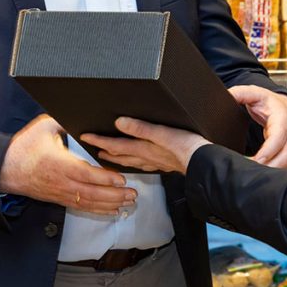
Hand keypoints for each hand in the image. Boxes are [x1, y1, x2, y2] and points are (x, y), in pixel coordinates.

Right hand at [0, 114, 136, 214]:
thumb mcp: (44, 127)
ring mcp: (60, 192)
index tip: (121, 179)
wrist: (5, 167)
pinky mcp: (59, 198)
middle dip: (114, 195)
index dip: (104, 178)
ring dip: (110, 204)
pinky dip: (98, 210)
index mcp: (59, 163)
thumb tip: (83, 115)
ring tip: (128, 203)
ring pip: (88, 202)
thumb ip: (65, 122)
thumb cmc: (24, 146)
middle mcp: (61, 181)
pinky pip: (81, 207)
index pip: (86, 174)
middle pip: (91, 193)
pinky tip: (112, 210)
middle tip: (133, 194)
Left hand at [82, 117, 209, 174]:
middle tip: (92, 147)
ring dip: (116, 158)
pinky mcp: (163, 163)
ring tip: (108, 155)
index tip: (84, 137)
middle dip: (104, 151)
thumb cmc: (185, 147)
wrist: (202, 162)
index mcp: (142, 149)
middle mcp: (145, 157)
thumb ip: (140, 128)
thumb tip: (119, 122)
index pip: (114, 145)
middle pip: (118, 155)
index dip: (98, 140)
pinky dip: (133, 162)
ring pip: (129, 161)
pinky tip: (137, 161)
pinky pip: (141, 164)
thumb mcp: (161, 132)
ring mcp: (154, 162)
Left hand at [229, 85, 286, 169]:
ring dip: (270, 170)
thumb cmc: (270, 102)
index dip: (268, 151)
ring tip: (252, 173)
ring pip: (286, 164)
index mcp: (282, 119)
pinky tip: (259, 171)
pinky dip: (273, 170)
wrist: (285, 106)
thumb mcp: (254, 93)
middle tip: (249, 170)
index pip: (279, 138)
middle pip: (284, 156)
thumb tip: (227, 95)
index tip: (256, 159)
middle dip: (268, 166)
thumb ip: (240, 93)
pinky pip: (285, 165)